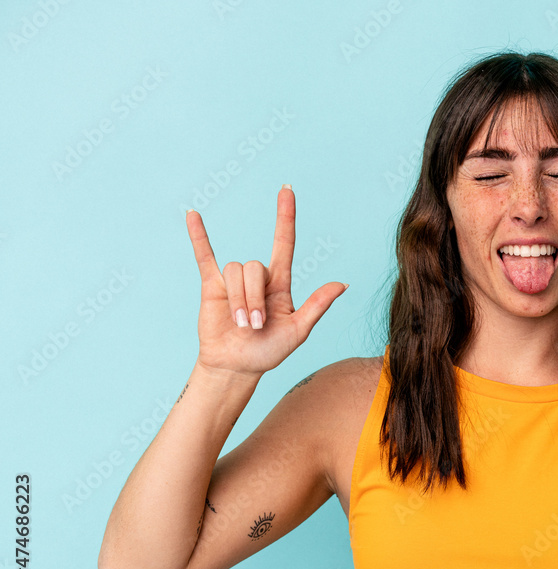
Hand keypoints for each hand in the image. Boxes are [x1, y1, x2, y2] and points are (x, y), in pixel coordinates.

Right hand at [185, 185, 346, 376]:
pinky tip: (193, 214)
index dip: (285, 217)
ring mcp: (234, 281)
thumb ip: (317, 305)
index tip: (287, 190)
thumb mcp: (298, 331)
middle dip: (255, 298)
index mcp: (280, 284)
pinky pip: (205, 256)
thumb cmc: (269, 351)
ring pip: (235, 271)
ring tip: (241, 324)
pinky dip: (199, 236)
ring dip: (239, 300)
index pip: (284, 243)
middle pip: (255, 268)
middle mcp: (258, 279)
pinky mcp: (212, 287)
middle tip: (255, 326)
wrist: (237, 367)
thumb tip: (342, 284)